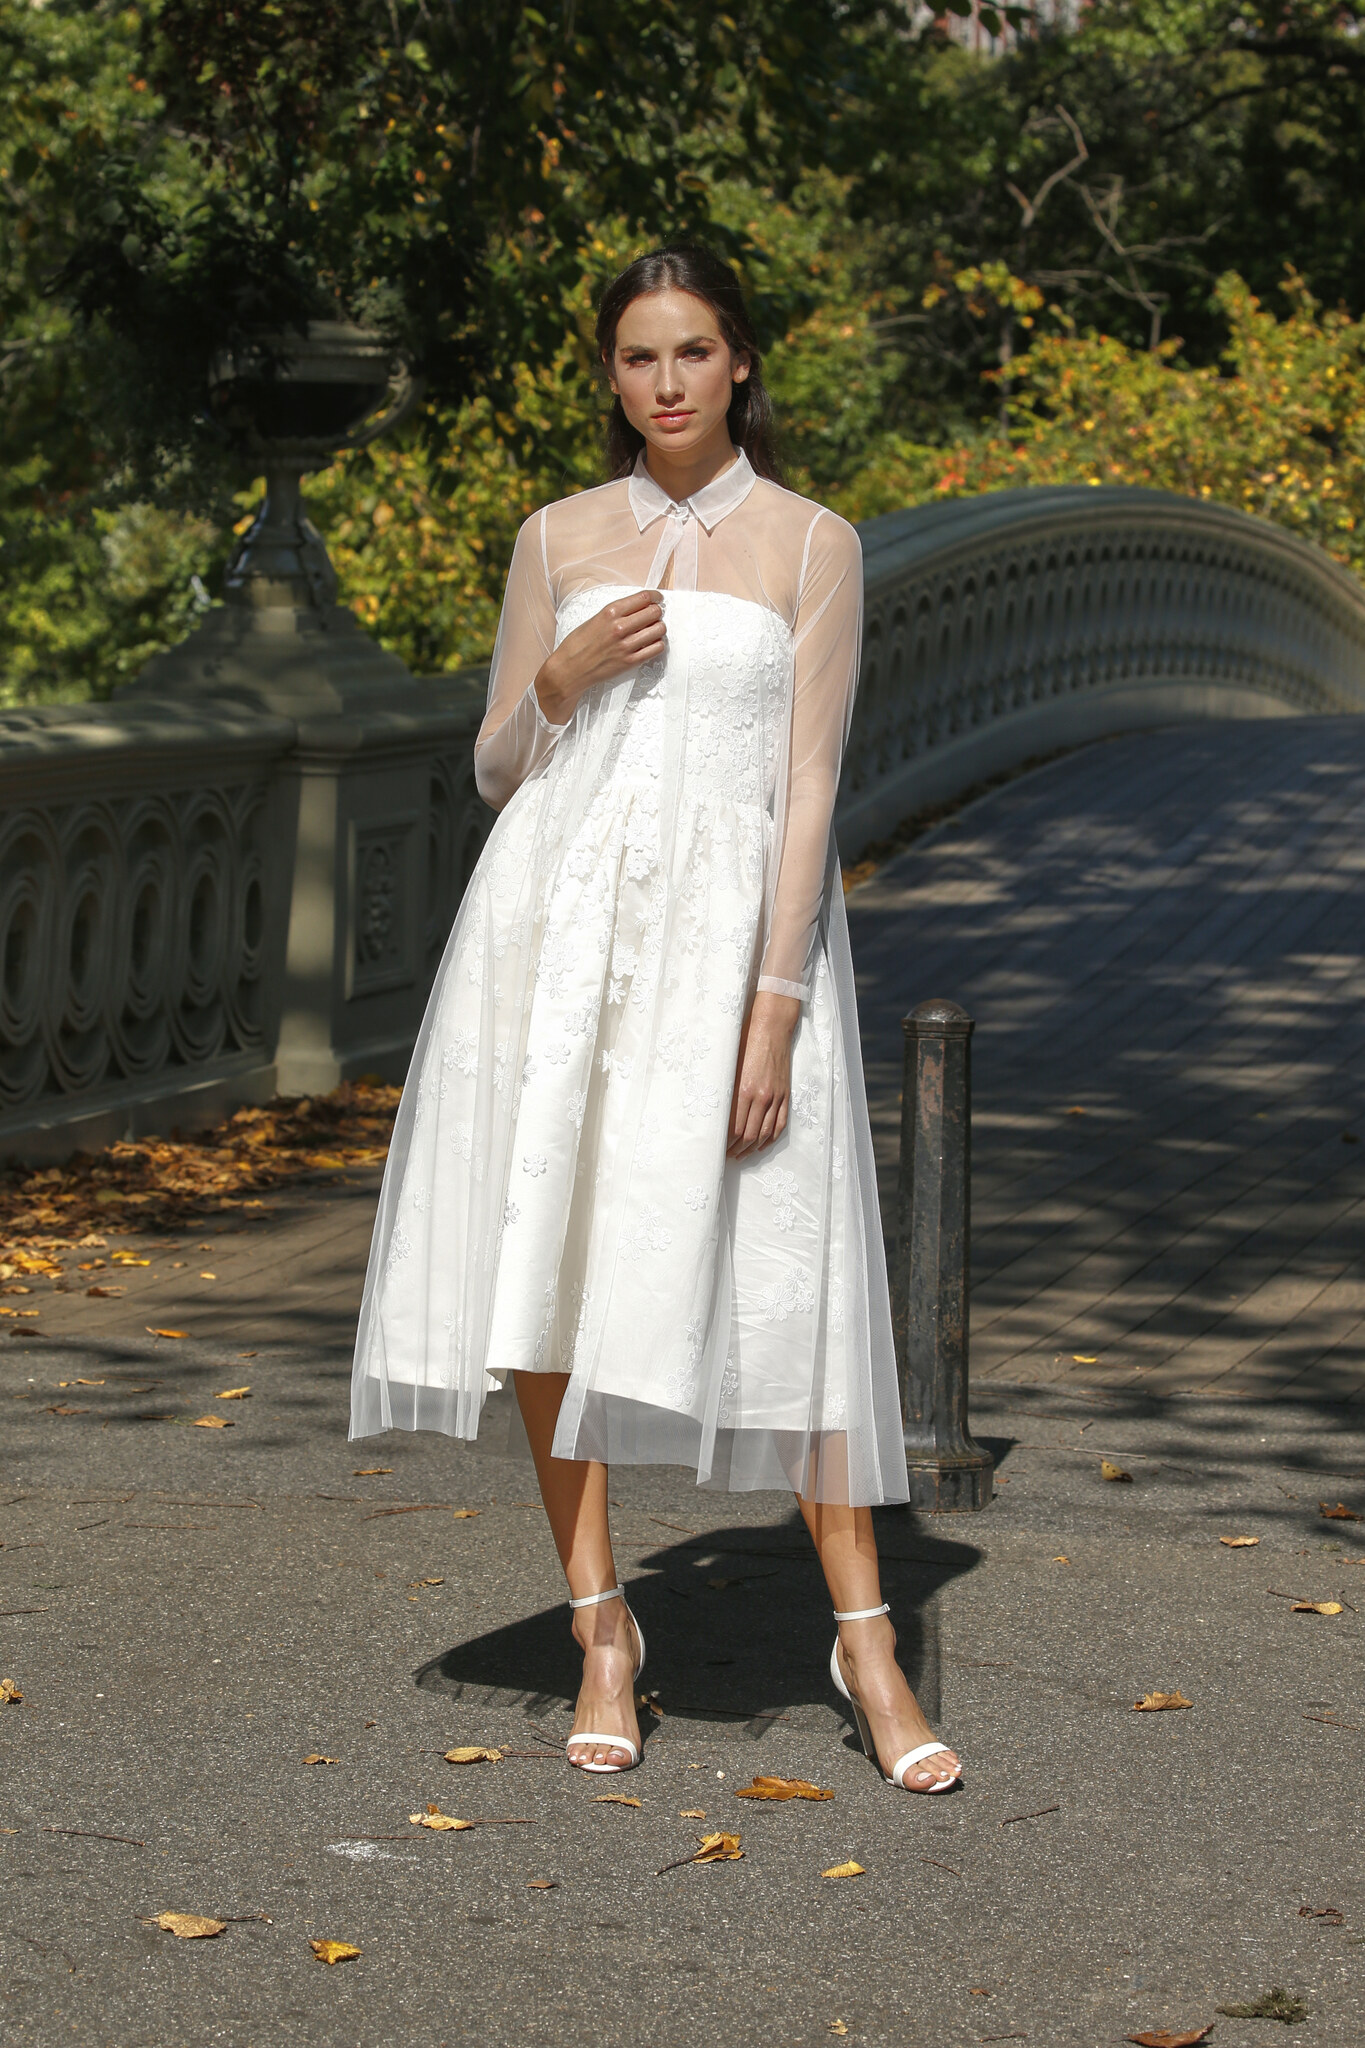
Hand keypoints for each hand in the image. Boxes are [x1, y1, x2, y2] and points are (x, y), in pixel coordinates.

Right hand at [534, 589, 665, 723]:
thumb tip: (639, 607)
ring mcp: (626, 645)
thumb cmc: (578, 644)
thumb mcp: (595, 619)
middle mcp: (619, 627)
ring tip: (652, 630)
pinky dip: (657, 644)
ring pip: (659, 630)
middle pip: (654, 612)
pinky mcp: (630, 662)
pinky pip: (656, 648)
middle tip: (654, 615)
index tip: (657, 598)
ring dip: (659, 628)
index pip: (643, 598)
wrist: (570, 669)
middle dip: (657, 612)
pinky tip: (650, 644)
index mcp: (610, 612)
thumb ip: (617, 613)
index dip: (655, 596)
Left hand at [727, 991, 800, 1157]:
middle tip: (726, 1156)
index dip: (725, 1143)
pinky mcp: (784, 1094)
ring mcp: (775, 1097)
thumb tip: (715, 1113)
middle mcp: (761, 1097)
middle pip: (749, 1135)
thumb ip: (725, 1090)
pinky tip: (762, 1145)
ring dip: (752, 1148)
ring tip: (741, 1154)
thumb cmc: (745, 1041)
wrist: (772, 1027)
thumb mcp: (730, 1065)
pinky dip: (771, 1138)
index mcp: (743, 1090)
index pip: (734, 1128)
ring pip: (765, 1133)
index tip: (717, 1148)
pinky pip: (780, 1123)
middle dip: (736, 1149)